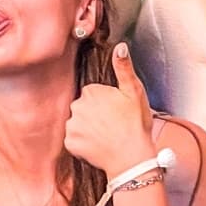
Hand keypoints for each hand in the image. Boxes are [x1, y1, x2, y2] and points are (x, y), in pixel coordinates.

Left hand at [64, 43, 155, 176]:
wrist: (132, 159)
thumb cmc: (136, 125)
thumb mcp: (134, 93)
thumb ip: (124, 68)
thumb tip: (119, 46)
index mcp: (91, 92)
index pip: (92, 93)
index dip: (105, 103)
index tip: (115, 112)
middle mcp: (77, 106)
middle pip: (83, 108)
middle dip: (94, 115)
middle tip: (112, 126)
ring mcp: (72, 125)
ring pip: (77, 124)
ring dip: (87, 129)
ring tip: (106, 137)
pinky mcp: (69, 143)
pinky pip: (73, 140)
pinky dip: (83, 144)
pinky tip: (97, 146)